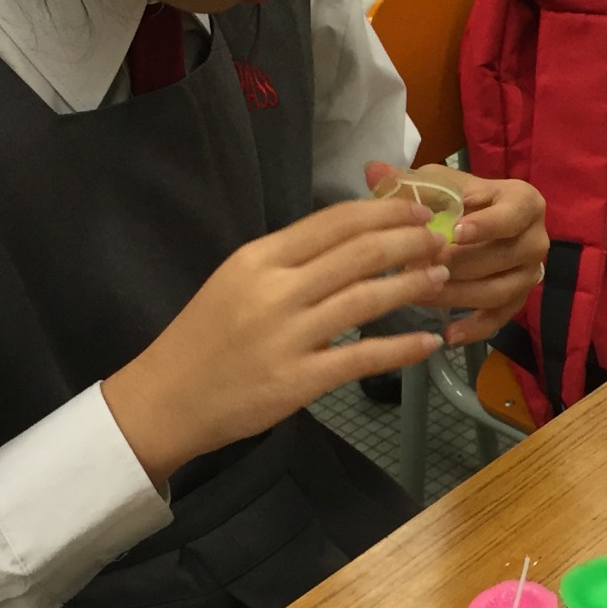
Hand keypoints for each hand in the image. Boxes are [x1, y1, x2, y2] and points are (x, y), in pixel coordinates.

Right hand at [103, 196, 448, 482]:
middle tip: (441, 239)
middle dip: (410, 240)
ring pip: (366, 299)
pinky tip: (428, 342)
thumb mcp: (236, 281)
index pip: (333, 222)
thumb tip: (349, 239)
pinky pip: (363, 359)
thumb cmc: (204, 338)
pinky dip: (402, 348)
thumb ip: (287, 261)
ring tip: (441, 277)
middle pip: (359, 253)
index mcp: (259, 259)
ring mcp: (288, 336)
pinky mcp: (298, 381)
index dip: (384, 212)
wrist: (165, 399)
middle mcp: (275, 290)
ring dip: (412, 284)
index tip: (418, 209)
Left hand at [369, 162, 548, 347]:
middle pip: (502, 258)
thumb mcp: (436, 183)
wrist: (477, 222)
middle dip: (458, 264)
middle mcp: (536, 239)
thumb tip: (373, 171)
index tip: (454, 233)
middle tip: (419, 266)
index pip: (511, 216)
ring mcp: (529, 273)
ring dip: (458, 294)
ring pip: (499, 291)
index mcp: (523, 202)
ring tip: (420, 293)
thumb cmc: (457, 199)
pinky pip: (500, 318)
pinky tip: (448, 335)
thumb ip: (408, 180)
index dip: (486, 226)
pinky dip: (475, 329)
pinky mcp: (518, 300)